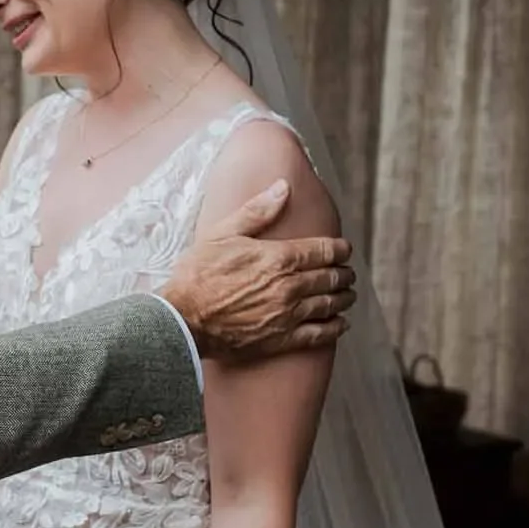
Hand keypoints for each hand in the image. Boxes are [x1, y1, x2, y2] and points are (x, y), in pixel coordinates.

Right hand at [158, 181, 354, 361]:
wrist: (181, 320)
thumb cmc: (197, 275)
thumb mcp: (222, 234)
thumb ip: (257, 211)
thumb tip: (283, 187)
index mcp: (279, 258)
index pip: (325, 250)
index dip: (340, 249)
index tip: (343, 249)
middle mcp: (290, 286)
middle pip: (332, 277)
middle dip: (344, 273)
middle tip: (347, 272)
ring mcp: (288, 315)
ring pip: (330, 304)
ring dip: (343, 298)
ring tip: (347, 295)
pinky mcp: (282, 340)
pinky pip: (319, 334)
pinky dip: (335, 327)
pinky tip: (340, 323)